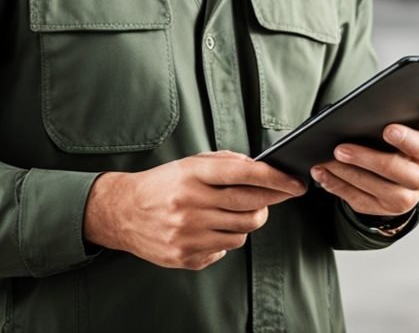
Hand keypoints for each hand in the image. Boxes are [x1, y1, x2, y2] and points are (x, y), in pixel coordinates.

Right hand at [83, 151, 306, 269]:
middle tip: (277, 197)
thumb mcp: (189, 164)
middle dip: (272, 201)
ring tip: (232, 212)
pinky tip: (211, 228)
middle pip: (250, 206)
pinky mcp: (186, 255)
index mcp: (191, 175)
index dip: (275, 178)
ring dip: (247, 221)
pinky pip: (225, 249)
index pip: (243, 173)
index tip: (295, 182)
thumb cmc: (162, 185)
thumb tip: (258, 167)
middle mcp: (190, 204)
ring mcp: (188, 233)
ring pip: (242, 231)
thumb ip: (223, 163)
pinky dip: (226, 238)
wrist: (123, 212)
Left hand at [310, 104, 418, 216]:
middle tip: (340, 149)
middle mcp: (417, 180)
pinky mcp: (380, 210)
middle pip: (393, 169)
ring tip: (326, 161)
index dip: (405, 139)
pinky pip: (356, 200)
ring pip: (373, 188)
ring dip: (346, 173)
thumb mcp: (411, 133)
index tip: (387, 129)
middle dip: (365, 158)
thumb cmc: (400, 149)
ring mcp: (400, 199)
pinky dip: (336, 186)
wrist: (398, 182)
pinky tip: (321, 174)